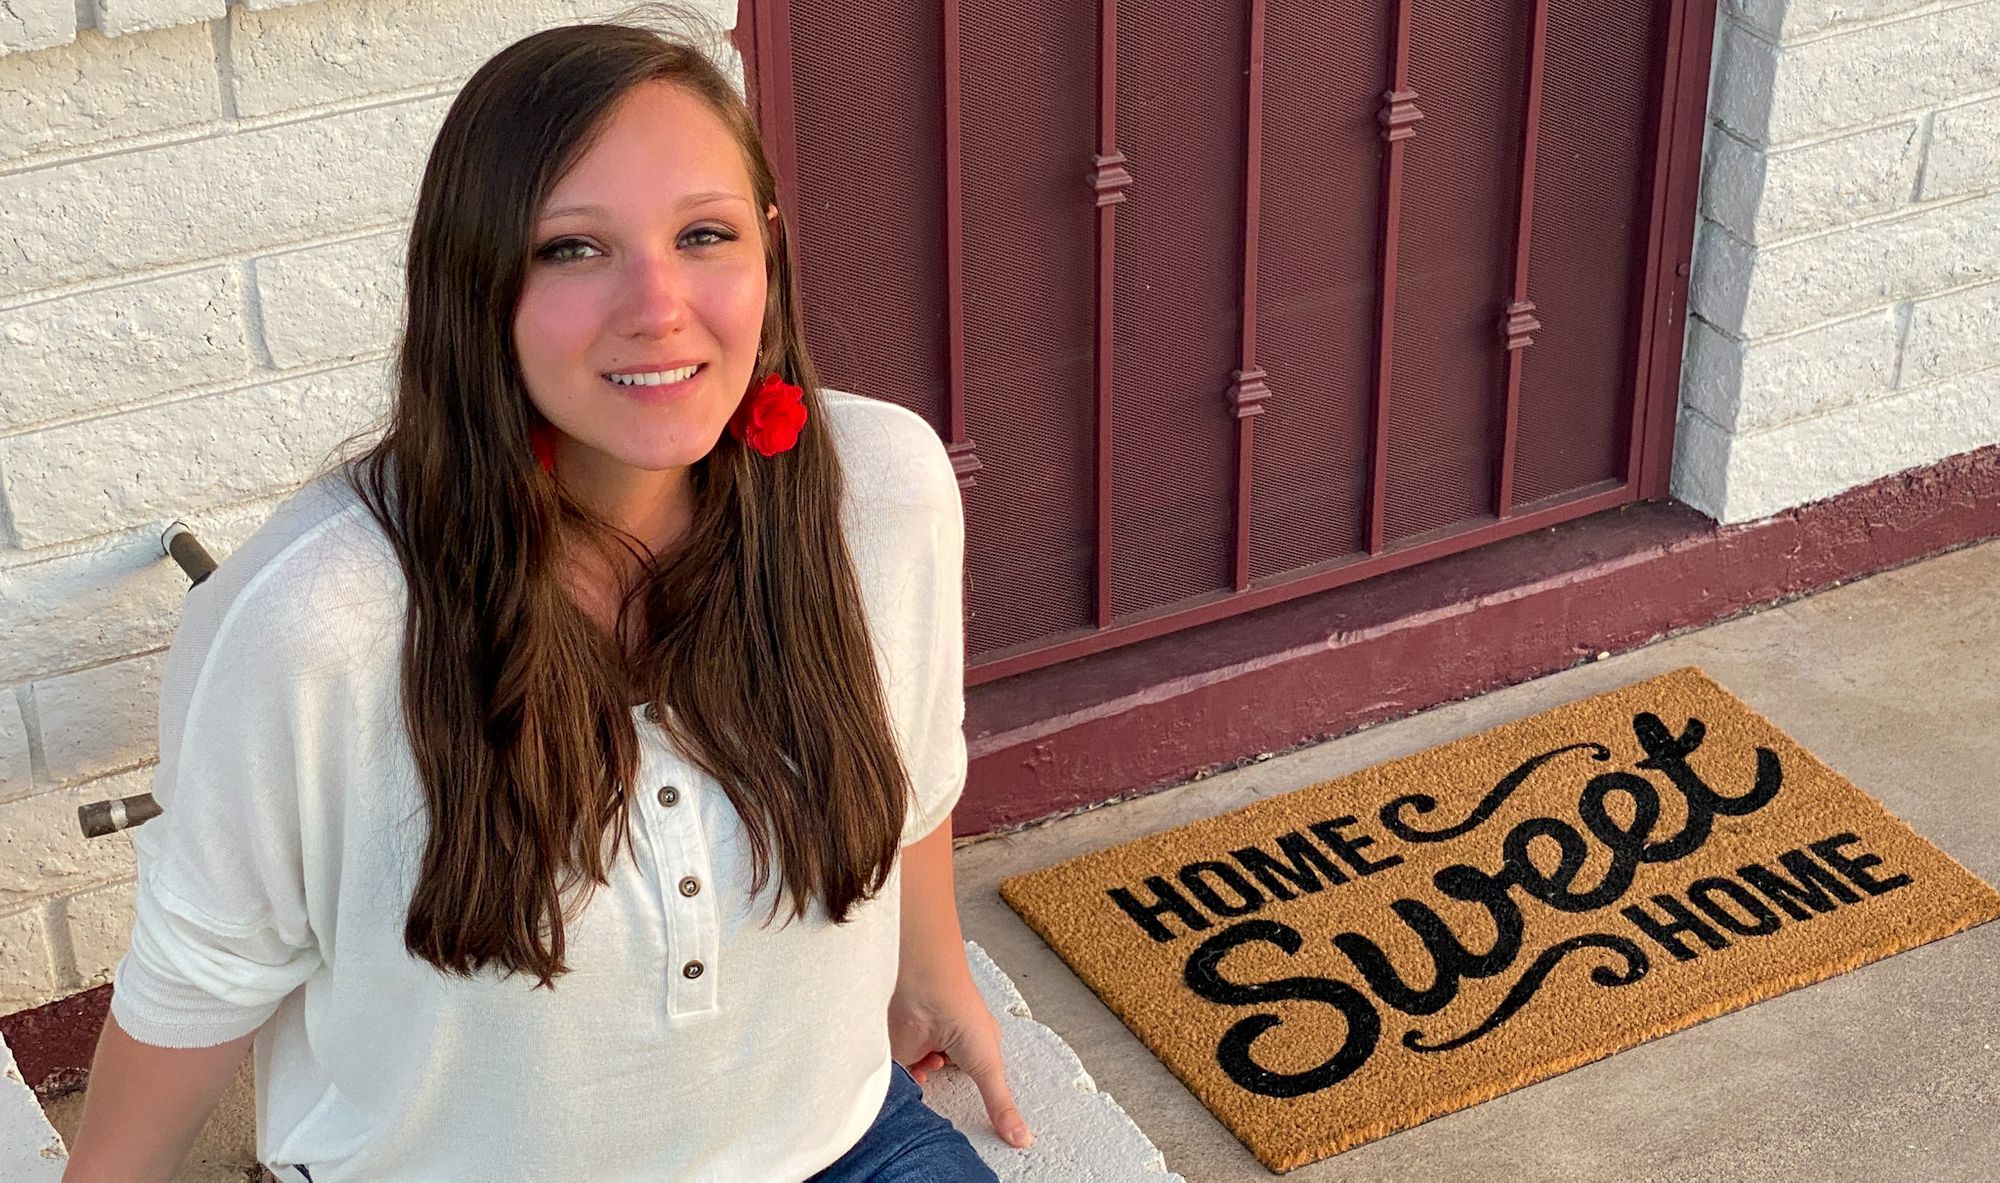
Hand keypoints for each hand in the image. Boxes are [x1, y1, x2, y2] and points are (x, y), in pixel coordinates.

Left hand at [889, 959, 1034, 1148]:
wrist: (926, 994)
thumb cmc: (963, 1017)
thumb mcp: (989, 1068)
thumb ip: (1000, 1105)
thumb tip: (1023, 1140)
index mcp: (980, 1041)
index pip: (980, 1070)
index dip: (979, 1084)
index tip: (980, 1104)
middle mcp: (953, 1041)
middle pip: (952, 1074)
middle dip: (950, 1083)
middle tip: (952, 1084)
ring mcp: (927, 1043)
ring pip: (926, 1075)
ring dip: (928, 1077)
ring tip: (934, 1066)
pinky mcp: (903, 1047)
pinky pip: (903, 1072)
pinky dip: (909, 1075)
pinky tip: (917, 1068)